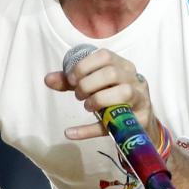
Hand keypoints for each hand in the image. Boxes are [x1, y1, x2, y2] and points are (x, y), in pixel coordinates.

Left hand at [44, 48, 158, 140]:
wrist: (138, 124)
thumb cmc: (114, 98)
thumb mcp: (93, 87)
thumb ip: (71, 82)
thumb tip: (47, 79)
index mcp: (122, 65)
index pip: (104, 56)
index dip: (84, 66)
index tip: (71, 80)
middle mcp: (134, 79)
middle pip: (111, 73)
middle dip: (88, 84)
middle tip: (78, 95)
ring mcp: (141, 99)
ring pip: (123, 93)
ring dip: (98, 99)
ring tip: (87, 106)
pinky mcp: (140, 120)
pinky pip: (115, 124)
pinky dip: (89, 129)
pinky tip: (71, 132)